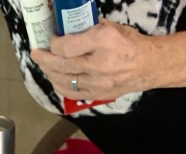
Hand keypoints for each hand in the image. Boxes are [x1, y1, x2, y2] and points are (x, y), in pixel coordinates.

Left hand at [32, 21, 155, 100]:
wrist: (149, 66)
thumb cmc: (130, 43)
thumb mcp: (112, 27)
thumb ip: (89, 29)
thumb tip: (69, 28)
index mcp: (103, 41)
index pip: (68, 47)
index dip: (54, 45)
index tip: (52, 40)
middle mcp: (100, 64)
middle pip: (63, 65)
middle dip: (45, 59)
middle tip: (36, 54)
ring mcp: (99, 82)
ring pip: (66, 81)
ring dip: (50, 73)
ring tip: (43, 66)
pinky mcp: (99, 94)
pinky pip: (74, 93)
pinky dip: (61, 87)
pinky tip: (55, 80)